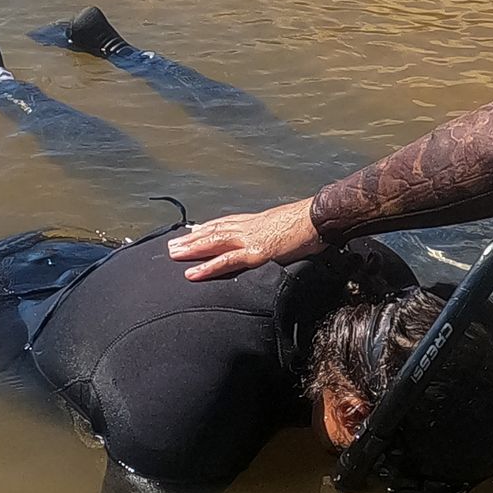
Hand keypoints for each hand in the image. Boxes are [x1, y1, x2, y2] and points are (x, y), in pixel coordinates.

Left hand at [166, 198, 325, 280]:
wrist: (321, 218)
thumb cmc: (312, 223)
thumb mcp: (290, 226)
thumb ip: (279, 232)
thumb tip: (279, 239)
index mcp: (258, 221)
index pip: (227, 223)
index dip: (208, 227)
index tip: (193, 231)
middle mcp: (250, 227)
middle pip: (214, 231)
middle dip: (192, 239)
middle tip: (172, 245)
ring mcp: (250, 239)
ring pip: (213, 243)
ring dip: (191, 249)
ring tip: (173, 255)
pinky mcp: (256, 252)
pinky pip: (226, 261)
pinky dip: (207, 267)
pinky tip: (192, 274)